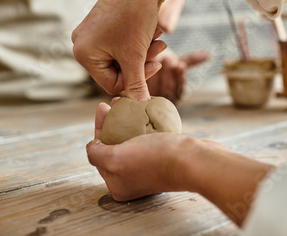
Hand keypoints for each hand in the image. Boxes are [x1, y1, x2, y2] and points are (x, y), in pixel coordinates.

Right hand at [73, 0, 243, 100]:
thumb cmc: (136, 15)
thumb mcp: (136, 55)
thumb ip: (136, 84)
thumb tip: (139, 107)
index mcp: (82, 53)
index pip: (112, 84)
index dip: (137, 79)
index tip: (156, 65)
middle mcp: (82, 43)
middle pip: (117, 71)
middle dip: (142, 62)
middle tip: (160, 51)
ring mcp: (92, 33)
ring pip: (123, 57)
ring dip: (144, 51)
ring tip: (158, 38)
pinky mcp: (104, 24)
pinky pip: (123, 43)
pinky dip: (139, 40)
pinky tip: (152, 29)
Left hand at [87, 99, 226, 200]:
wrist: (194, 161)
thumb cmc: (156, 160)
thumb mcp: (116, 159)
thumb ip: (97, 154)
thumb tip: (91, 147)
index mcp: (117, 185)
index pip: (99, 152)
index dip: (99, 127)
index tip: (102, 107)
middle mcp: (131, 180)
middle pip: (114, 145)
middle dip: (112, 122)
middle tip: (115, 101)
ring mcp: (148, 170)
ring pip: (131, 140)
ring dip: (127, 120)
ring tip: (129, 102)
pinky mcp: (164, 160)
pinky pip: (148, 139)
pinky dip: (144, 125)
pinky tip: (145, 111)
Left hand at [147, 49, 209, 103]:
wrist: (143, 66)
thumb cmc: (162, 65)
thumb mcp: (176, 63)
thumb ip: (191, 60)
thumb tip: (208, 54)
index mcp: (175, 95)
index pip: (179, 88)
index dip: (180, 76)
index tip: (180, 64)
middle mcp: (163, 101)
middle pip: (167, 89)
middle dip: (167, 73)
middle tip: (167, 59)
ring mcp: (149, 102)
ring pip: (154, 88)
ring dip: (155, 73)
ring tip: (156, 57)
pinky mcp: (137, 98)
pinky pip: (141, 88)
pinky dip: (143, 75)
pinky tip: (143, 64)